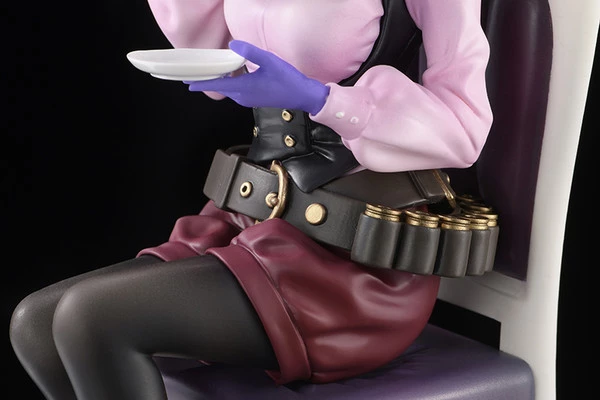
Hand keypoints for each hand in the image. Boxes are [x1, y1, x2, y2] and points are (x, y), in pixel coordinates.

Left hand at [187, 40, 329, 114]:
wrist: (302, 96)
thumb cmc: (288, 80)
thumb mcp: (270, 61)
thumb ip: (250, 52)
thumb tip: (233, 44)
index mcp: (244, 88)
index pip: (217, 85)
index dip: (201, 84)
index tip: (188, 83)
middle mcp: (243, 96)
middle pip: (220, 88)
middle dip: (208, 80)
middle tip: (199, 71)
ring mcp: (248, 100)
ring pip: (229, 89)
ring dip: (220, 81)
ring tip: (212, 71)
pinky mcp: (254, 100)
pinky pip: (237, 91)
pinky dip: (230, 83)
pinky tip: (232, 74)